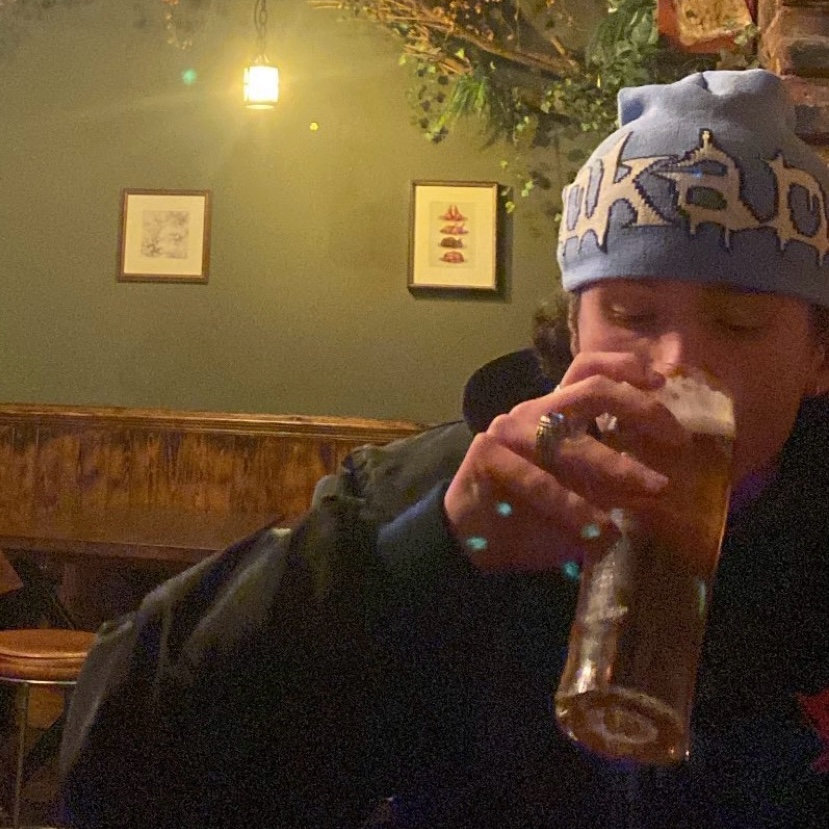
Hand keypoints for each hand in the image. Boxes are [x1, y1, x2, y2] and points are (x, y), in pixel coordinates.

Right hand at [443, 352, 689, 571]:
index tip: (663, 382)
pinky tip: (601, 531)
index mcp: (553, 413)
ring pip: (569, 441)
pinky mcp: (488, 457)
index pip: (588, 368)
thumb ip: (609, 479)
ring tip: (653, 487)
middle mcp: (532, 414)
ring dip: (616, 466)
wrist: (472, 541)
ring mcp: (508, 432)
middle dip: (640, 408)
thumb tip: (659, 481)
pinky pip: (539, 481)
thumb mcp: (580, 493)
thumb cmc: (529, 514)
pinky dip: (574, 507)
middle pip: (591, 388)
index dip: (626, 367)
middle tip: (676, 438)